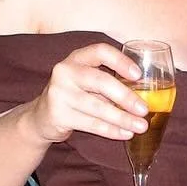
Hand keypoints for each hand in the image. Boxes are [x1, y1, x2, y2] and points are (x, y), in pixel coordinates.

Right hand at [25, 42, 147, 145]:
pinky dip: (111, 130)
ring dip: (122, 118)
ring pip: (97, 107)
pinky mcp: (58, 115)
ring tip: (141, 126)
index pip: (100, 51)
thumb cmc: (74, 95)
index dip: (120, 61)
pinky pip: (90, 124)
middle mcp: (65, 72)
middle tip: (144, 109)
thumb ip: (109, 82)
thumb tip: (144, 95)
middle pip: (100, 81)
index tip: (138, 75)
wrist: (42, 116)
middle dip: (125, 97)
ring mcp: (59, 93)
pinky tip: (126, 133)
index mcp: (77, 58)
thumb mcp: (87, 81)